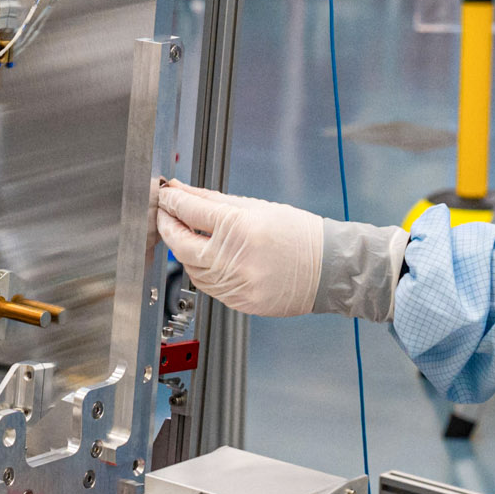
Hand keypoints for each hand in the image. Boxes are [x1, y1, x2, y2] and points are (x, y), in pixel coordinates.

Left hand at [153, 180, 406, 318]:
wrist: (329, 269)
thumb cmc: (298, 234)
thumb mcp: (255, 207)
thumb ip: (212, 200)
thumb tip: (181, 191)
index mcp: (240, 228)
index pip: (190, 212)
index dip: (172, 202)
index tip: (165, 196)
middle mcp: (235, 259)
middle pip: (181, 244)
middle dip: (168, 227)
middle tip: (166, 215)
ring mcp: (237, 285)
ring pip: (191, 268)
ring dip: (184, 251)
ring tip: (189, 235)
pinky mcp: (240, 302)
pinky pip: (208, 286)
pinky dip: (203, 271)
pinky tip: (209, 258)